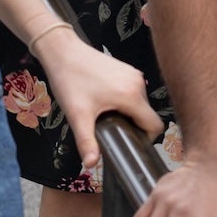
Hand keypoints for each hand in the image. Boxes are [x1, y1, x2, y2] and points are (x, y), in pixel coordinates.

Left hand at [31, 31, 161, 171]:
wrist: (62, 51)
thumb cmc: (70, 81)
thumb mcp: (77, 116)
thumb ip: (87, 142)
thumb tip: (91, 164)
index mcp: (132, 95)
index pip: (155, 125)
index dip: (146, 139)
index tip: (128, 142)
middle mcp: (138, 83)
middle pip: (147, 115)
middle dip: (133, 126)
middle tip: (111, 130)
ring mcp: (133, 74)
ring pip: (140, 103)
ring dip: (128, 113)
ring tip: (105, 115)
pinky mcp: (127, 69)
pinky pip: (134, 91)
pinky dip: (125, 101)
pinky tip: (104, 102)